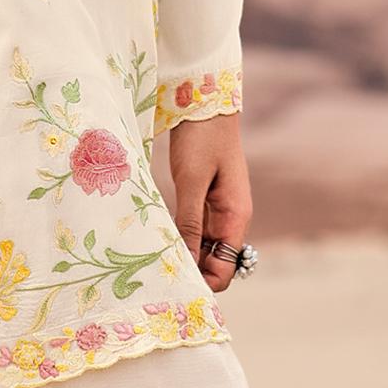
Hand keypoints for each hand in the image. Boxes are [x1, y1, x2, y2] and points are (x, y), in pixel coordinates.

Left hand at [165, 111, 250, 291]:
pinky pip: (193, 229)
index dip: (204, 282)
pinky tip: (156, 237)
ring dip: (182, 254)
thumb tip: (186, 262)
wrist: (203, 102)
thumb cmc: (201, 139)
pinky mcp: (203, 199)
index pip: (226, 270)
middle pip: (214, 263)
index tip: (174, 284)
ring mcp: (217, 210)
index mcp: (236, 217)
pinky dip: (179, 236)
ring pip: (201, 247)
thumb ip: (189, 221)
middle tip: (155, 275)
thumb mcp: (191, 181)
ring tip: (151, 260)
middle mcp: (230, 219)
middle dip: (190, 272)